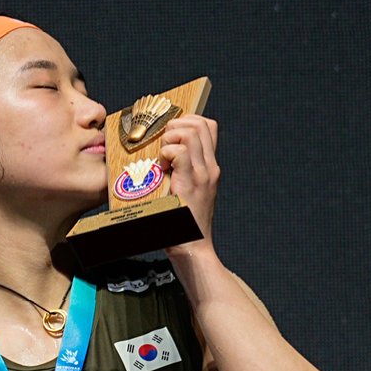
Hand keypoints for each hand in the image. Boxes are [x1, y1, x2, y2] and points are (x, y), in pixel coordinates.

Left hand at [158, 114, 220, 252]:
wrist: (193, 248)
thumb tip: (160, 157)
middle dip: (176, 125)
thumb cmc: (183, 224)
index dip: (187, 122)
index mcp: (210, 167)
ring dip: (170, 138)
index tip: (170, 137)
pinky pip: (180, 153)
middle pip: (200, 123)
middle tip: (163, 146)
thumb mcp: (187, 192)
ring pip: (191, 132)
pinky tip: (162, 168)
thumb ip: (180, 173)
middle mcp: (210, 168)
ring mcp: (203, 175)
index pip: (207, 126)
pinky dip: (167, 153)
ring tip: (163, 157)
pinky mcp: (191, 183)